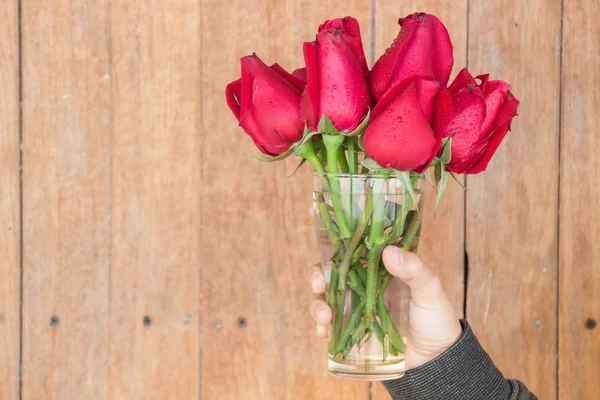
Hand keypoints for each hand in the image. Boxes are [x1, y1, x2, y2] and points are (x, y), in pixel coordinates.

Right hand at [309, 246, 462, 368]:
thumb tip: (388, 251)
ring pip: (324, 298)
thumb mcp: (430, 290)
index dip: (332, 238)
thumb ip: (414, 270)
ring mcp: (355, 307)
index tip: (317, 227)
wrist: (437, 359)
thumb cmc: (436, 318)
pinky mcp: (351, 330)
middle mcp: (362, 284)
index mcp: (379, 267)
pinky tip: (324, 331)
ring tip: (324, 316)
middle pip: (329, 272)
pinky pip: (328, 326)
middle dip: (316, 276)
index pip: (352, 246)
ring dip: (316, 304)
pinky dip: (321, 327)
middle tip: (318, 285)